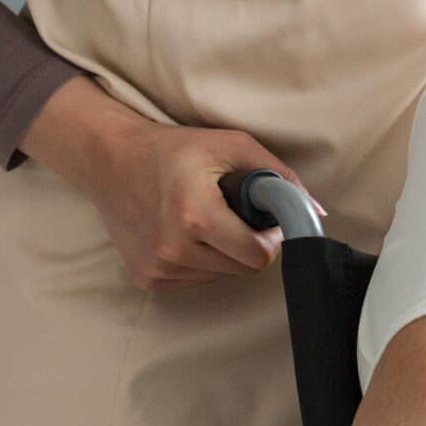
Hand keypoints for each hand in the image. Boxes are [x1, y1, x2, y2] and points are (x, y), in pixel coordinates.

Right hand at [22, 76, 293, 289]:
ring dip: (222, 254)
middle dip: (248, 245)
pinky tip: (183, 233)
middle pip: (241, 269)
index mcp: (195, 215)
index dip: (269, 240)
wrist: (109, 160)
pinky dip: (198, 261)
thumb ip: (278, 176)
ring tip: (205, 219)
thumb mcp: (231, 145)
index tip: (264, 223)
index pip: (257, 257)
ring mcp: (157, 267)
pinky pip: (193, 280)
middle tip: (235, 216)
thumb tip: (316, 211)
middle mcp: (173, 248)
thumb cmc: (174, 149)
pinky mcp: (145, 278)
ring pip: (219, 276)